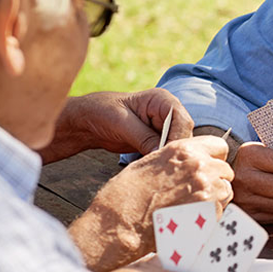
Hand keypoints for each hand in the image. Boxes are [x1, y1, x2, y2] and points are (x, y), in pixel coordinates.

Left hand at [42, 89, 194, 163]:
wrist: (89, 121)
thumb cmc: (103, 112)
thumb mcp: (123, 123)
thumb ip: (144, 137)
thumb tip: (161, 154)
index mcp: (162, 100)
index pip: (182, 120)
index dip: (177, 138)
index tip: (165, 155)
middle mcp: (168, 113)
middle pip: (183, 135)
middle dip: (174, 150)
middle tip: (163, 167)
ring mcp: (164, 128)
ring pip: (177, 146)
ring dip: (168, 158)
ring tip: (158, 171)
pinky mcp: (157, 141)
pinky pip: (166, 153)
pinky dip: (161, 161)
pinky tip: (154, 170)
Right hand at [71, 135, 233, 271]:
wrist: (120, 224)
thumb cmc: (127, 194)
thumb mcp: (151, 162)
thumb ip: (178, 159)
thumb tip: (191, 160)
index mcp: (184, 150)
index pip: (219, 145)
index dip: (214, 157)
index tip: (207, 167)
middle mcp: (200, 166)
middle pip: (225, 170)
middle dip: (215, 179)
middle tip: (196, 193)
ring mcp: (207, 190)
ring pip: (226, 191)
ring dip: (215, 198)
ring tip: (192, 207)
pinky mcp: (210, 214)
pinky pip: (221, 212)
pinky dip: (210, 216)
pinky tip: (191, 220)